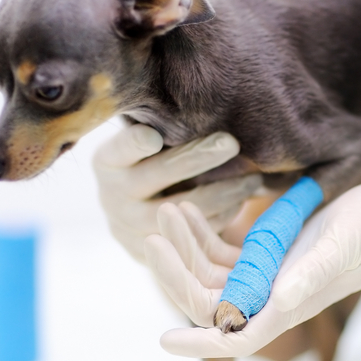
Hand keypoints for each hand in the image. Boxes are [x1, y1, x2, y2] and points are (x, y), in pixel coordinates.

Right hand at [91, 123, 261, 262]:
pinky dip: (222, 215)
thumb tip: (207, 107)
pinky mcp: (152, 253)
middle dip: (198, 157)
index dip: (135, 144)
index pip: (121, 149)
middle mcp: (112, 195)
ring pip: (182, 209)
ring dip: (223, 192)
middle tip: (231, 142)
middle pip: (158, 174)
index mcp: (106, 162)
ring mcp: (130, 228)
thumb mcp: (142, 146)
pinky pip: (194, 235)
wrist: (133, 216)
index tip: (154, 136)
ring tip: (254, 178)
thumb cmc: (147, 164)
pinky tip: (242, 201)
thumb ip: (160, 130)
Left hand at [145, 182, 360, 357]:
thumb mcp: (341, 250)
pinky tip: (190, 209)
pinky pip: (224, 252)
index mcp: (287, 306)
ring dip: (186, 247)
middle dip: (178, 272)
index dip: (199, 343)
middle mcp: (270, 296)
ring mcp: (267, 275)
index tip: (164, 342)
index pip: (235, 337)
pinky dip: (204, 234)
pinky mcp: (268, 253)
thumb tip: (277, 302)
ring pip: (211, 273)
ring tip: (170, 209)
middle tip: (153, 235)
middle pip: (210, 300)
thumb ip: (310, 276)